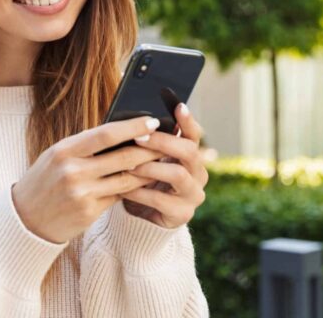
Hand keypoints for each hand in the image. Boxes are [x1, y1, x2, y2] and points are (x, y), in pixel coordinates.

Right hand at [12, 116, 161, 243]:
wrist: (26, 218)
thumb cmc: (44, 180)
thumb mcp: (57, 156)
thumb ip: (85, 146)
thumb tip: (120, 132)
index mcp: (64, 151)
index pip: (105, 134)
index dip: (132, 126)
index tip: (152, 120)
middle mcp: (73, 171)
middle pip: (122, 157)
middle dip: (149, 148)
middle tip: (167, 141)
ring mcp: (82, 193)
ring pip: (126, 179)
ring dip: (146, 170)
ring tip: (161, 161)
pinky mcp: (89, 212)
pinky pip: (119, 197)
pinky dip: (133, 188)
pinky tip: (144, 182)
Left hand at [120, 103, 208, 228]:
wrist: (140, 216)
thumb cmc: (142, 180)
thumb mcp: (145, 159)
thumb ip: (148, 143)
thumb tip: (133, 119)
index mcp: (191, 157)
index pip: (194, 134)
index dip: (187, 120)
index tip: (178, 106)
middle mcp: (198, 174)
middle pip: (189, 151)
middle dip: (162, 142)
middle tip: (138, 137)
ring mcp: (193, 195)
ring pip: (177, 174)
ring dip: (150, 168)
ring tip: (129, 165)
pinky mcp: (182, 214)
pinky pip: (161, 200)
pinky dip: (140, 192)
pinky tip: (124, 189)